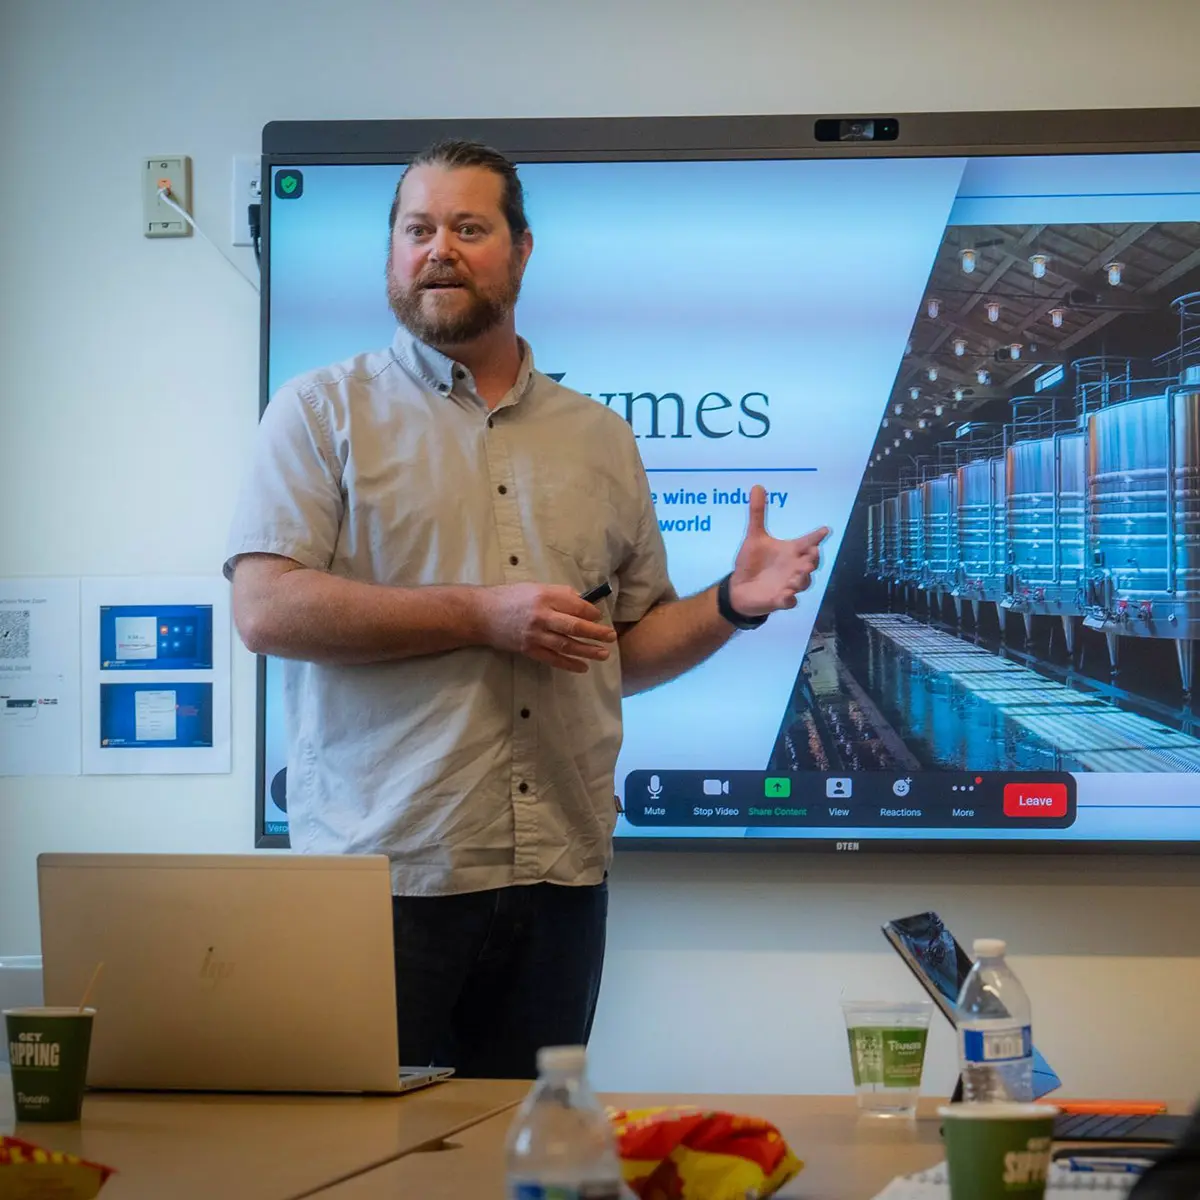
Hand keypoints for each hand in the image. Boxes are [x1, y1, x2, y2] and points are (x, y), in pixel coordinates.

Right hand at [481, 583, 616, 672]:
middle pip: (575, 626)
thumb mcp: (535, 587)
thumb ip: (558, 594)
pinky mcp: (528, 649)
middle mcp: (541, 616)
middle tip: (611, 637)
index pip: (575, 605)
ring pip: (566, 645)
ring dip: (587, 650)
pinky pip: (552, 659)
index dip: (591, 612)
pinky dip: (568, 664)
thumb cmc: (510, 597)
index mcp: (544, 596)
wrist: (482, 614)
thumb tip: (582, 602)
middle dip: (596, 632)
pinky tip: (582, 667)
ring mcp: (535, 635)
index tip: (599, 616)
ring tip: (603, 654)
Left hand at [729, 486, 829, 616]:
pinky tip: (786, 595)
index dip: (817, 536)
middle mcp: (794, 567)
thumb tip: (757, 486)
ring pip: (804, 582)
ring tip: (797, 574)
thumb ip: (758, 513)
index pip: (808, 541)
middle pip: (811, 562)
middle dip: (813, 559)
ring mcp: (789, 584)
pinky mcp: (779, 600)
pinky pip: (788, 601)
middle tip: (810, 554)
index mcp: (791, 551)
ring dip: (802, 579)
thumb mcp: (754, 537)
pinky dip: (789, 599)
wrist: (739, 587)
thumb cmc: (751, 562)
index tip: (825, 529)